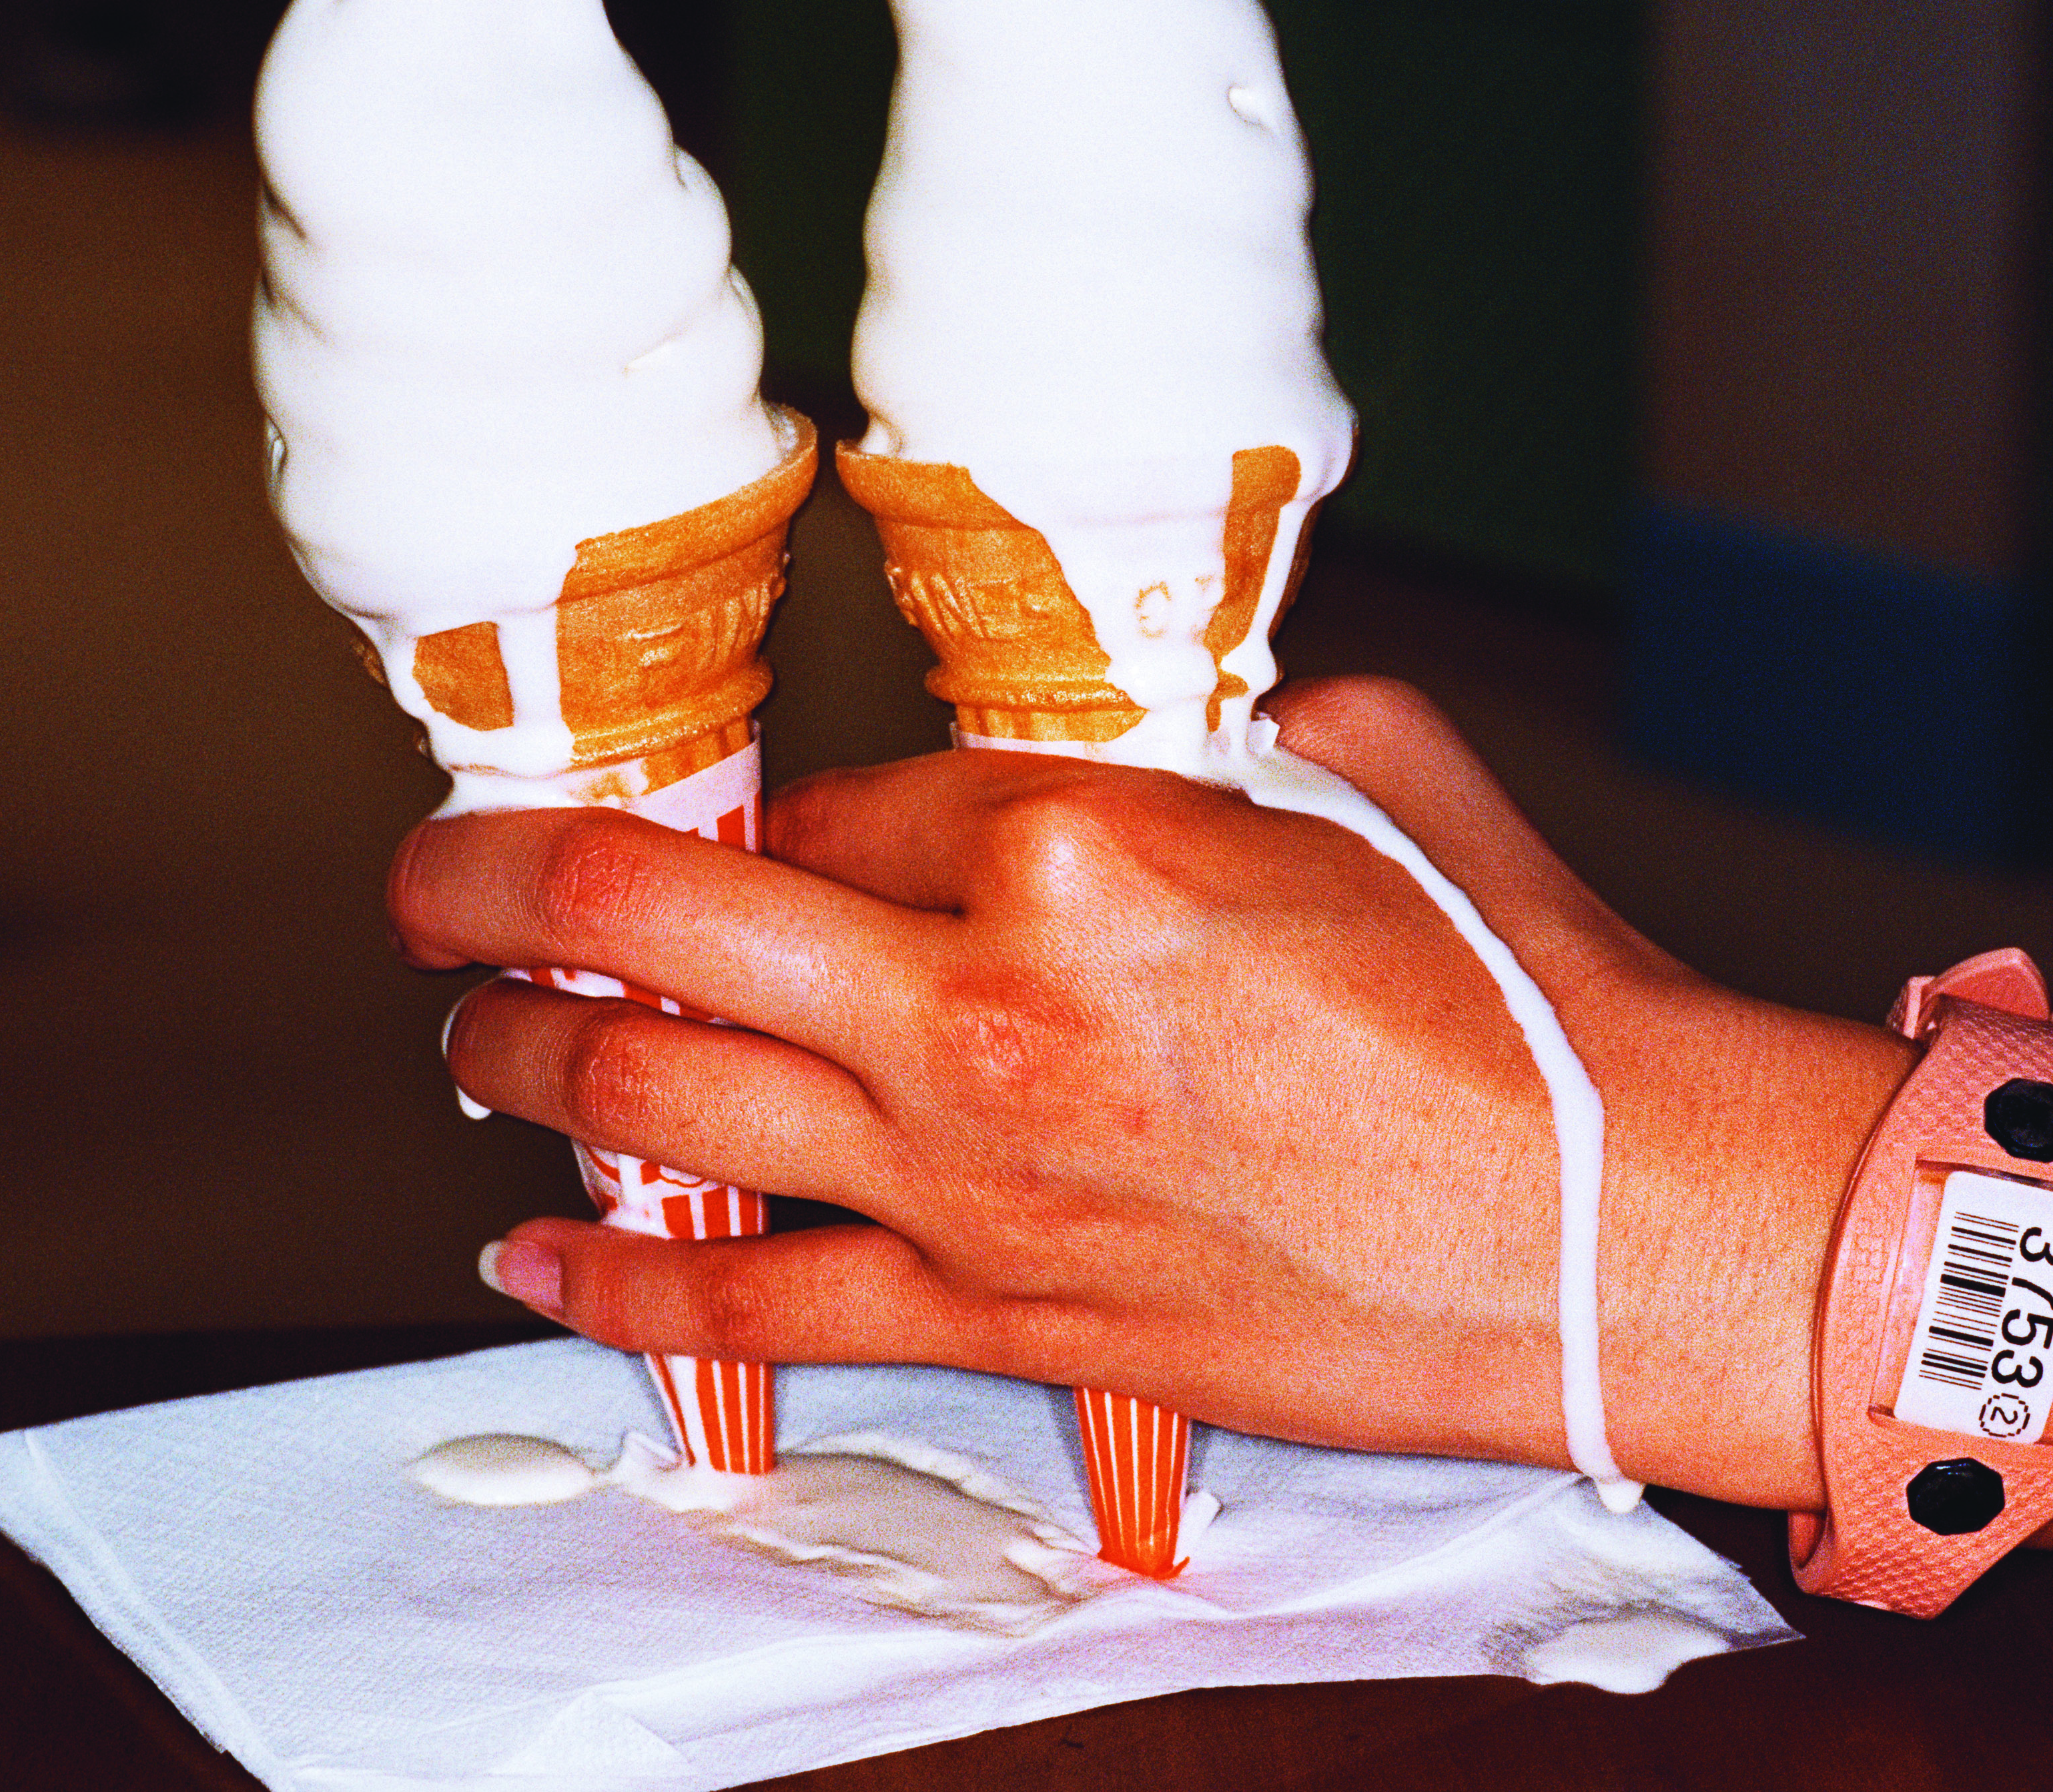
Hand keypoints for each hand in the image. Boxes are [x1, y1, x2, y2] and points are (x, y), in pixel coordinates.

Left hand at [390, 676, 1906, 1500]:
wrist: (1622, 1229)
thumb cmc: (1530, 1002)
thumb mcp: (1374, 772)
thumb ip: (1206, 736)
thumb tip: (1124, 748)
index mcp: (1079, 845)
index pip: (837, 806)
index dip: (772, 814)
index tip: (743, 830)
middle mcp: (988, 1006)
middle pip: (654, 923)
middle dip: (492, 888)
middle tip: (430, 881)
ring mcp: (979, 1176)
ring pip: (659, 1106)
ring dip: (519, 1061)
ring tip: (459, 1039)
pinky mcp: (1005, 1316)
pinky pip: (753, 1303)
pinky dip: (619, 1287)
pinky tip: (527, 1261)